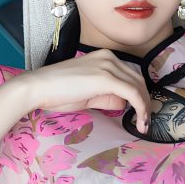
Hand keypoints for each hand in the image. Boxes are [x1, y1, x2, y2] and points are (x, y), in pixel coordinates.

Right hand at [24, 51, 154, 133]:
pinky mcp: (106, 78)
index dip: (140, 95)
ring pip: (138, 87)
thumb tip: (122, 103)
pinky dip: (140, 108)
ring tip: (144, 125)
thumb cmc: (56, 92)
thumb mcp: (88, 94)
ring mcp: (108, 66)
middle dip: (145, 102)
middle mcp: (109, 58)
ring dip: (145, 107)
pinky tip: (140, 122)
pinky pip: (132, 94)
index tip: (142, 112)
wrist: (38, 87)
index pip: (130, 76)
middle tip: (146, 121)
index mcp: (104, 58)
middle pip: (138, 80)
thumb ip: (106, 96)